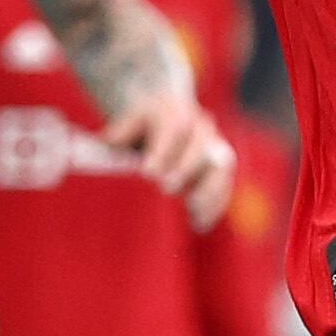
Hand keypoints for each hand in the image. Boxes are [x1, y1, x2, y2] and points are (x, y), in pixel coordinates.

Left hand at [113, 80, 236, 226]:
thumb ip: (121, 131)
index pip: (174, 127)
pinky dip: (214, 206)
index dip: (163, 151)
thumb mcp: (128, 122)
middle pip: (200, 145)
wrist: (169, 117)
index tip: (148, 172)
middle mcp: (201, 126)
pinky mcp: (222, 168)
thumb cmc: (143, 126)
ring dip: (208, 189)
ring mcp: (215, 146)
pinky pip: (224, 186)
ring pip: (220, 165)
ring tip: (193, 209)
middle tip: (167, 188)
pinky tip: (199, 223)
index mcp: (176, 111)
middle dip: (185, 168)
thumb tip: (111, 143)